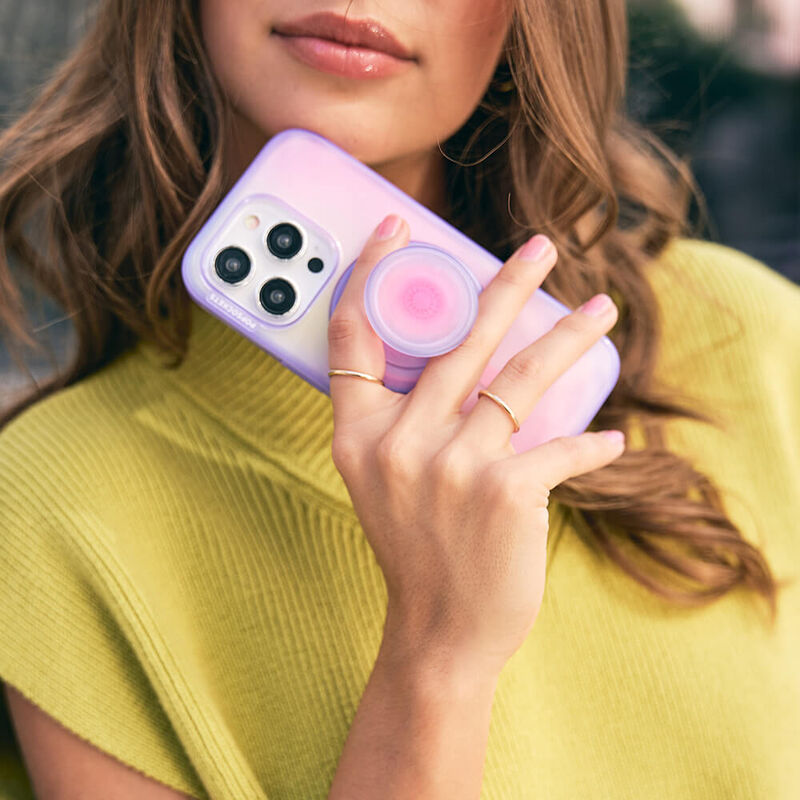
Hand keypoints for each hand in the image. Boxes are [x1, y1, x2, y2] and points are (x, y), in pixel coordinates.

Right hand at [327, 214, 624, 678]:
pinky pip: (560, 448)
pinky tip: (610, 442)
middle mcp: (398, 441)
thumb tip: (462, 356)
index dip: (368, 274)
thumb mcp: (381, 478)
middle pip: (457, 339)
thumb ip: (402, 419)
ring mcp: (451, 465)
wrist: (438, 629)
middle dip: (505, 286)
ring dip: (570, 338)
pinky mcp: (505, 491)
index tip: (394, 232)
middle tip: (538, 247)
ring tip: (601, 309)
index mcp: (357, 433)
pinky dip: (591, 446)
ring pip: (522, 376)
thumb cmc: (415, 547)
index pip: (352, 335)